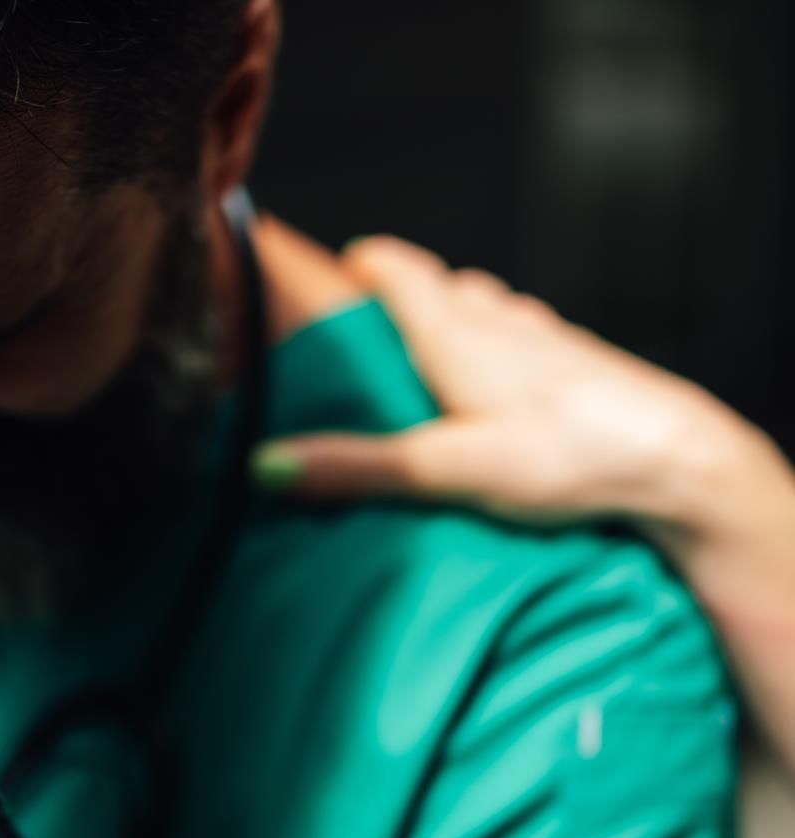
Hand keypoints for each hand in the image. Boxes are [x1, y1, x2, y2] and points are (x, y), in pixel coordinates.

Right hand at [251, 236, 794, 573]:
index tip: (319, 283)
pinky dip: (487, 352)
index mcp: (454, 331)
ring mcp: (539, 338)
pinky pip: (515, 340)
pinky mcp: (572, 364)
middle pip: (430, 288)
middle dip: (389, 307)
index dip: (352, 266)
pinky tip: (490, 395)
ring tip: (415, 374)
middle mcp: (495, 320)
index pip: (392, 267)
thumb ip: (358, 466)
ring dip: (442, 327)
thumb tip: (265, 463)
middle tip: (354, 350)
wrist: (676, 462)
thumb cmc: (566, 457)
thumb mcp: (447, 467)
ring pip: (477, 311)